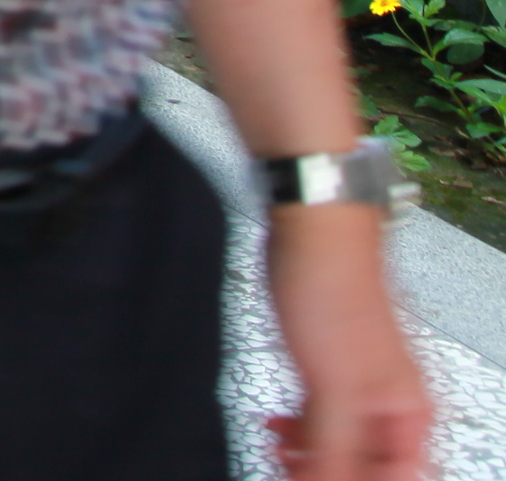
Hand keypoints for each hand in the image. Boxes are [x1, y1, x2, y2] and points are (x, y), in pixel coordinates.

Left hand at [267, 206, 432, 478]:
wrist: (310, 230)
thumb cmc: (334, 290)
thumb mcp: (335, 387)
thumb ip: (337, 447)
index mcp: (410, 412)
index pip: (399, 478)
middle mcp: (392, 401)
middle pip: (370, 466)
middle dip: (330, 475)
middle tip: (292, 475)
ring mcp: (360, 383)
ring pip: (342, 444)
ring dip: (311, 457)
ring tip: (279, 455)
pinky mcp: (328, 365)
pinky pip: (321, 415)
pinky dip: (300, 430)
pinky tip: (277, 429)